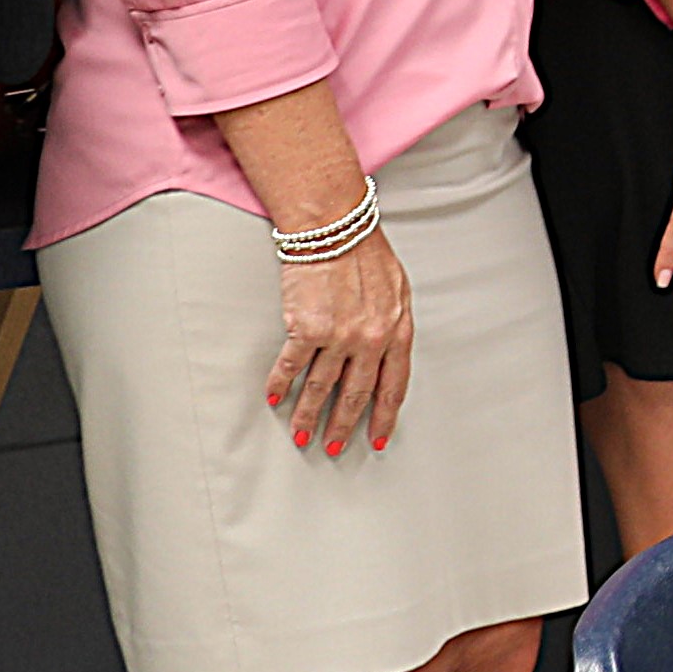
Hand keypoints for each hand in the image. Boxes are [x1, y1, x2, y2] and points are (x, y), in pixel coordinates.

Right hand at [267, 227, 411, 455]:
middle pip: (356, 394)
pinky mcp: (307, 327)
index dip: (384, 417)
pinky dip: (281, 384)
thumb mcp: (397, 288)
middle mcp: (371, 339)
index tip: (378, 439)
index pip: (394, 386)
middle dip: (343, 426)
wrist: (335, 224)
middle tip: (333, 447)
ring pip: (322, 387)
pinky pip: (292, 365)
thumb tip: (388, 348)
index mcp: (397, 330)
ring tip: (301, 433)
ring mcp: (339, 335)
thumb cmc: (366, 249)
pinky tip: (275, 398)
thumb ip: (394, 321)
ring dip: (308, 414)